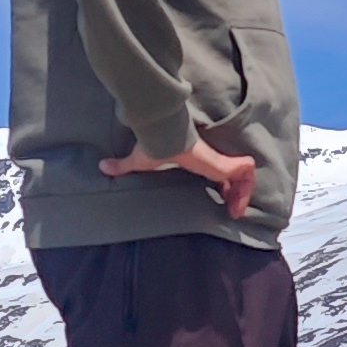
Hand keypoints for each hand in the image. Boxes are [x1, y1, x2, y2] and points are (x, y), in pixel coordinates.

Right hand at [100, 130, 256, 219]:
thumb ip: (123, 165)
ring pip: (244, 175)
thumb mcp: (138, 162)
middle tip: (233, 211)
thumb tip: (102, 166)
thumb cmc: (153, 146)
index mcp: (199, 161)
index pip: (219, 173)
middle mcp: (212, 160)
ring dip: (243, 194)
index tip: (225, 201)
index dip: (225, 186)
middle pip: (236, 175)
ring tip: (236, 211)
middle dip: (238, 193)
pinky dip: (244, 189)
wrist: (162, 135)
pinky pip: (244, 171)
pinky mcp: (224, 162)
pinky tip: (238, 205)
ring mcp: (220, 160)